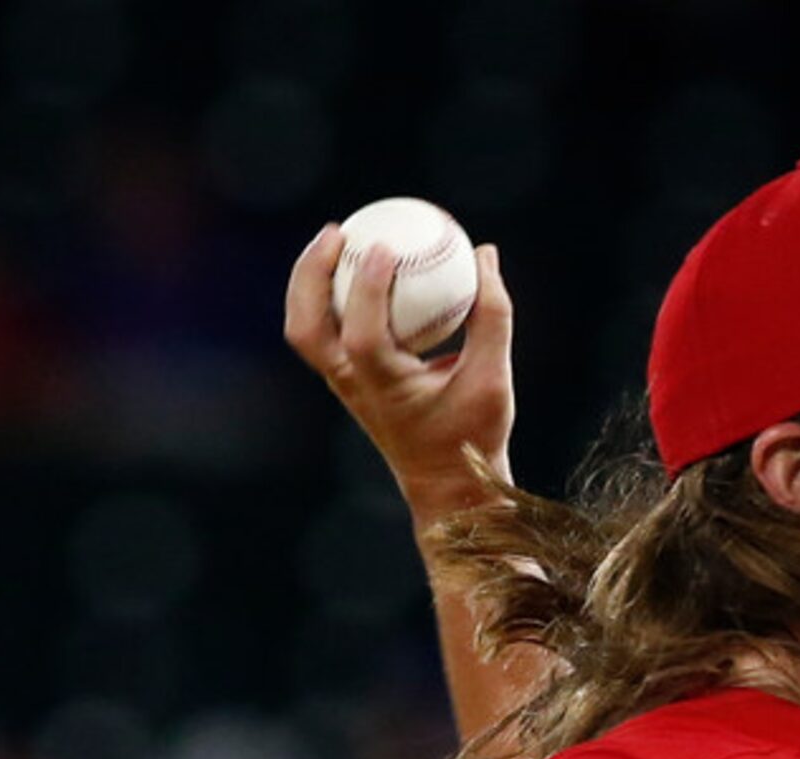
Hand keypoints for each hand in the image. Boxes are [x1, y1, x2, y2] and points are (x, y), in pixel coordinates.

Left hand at [283, 223, 515, 519]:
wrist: (448, 485)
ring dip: (309, 283)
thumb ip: (492, 315)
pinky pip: (324, 332)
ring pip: (305, 330)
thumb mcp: (495, 378)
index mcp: (382, 389)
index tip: (383, 247)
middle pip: (306, 328)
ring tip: (336, 241)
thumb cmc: (474, 434)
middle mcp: (351, 386)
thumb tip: (485, 253)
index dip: (366, 286)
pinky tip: (353, 269)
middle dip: (310, 275)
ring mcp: (342, 386)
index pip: (361, 333)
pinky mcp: (346, 383)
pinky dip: (328, 297)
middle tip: (338, 232)